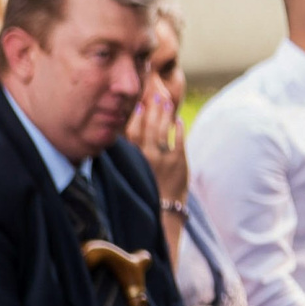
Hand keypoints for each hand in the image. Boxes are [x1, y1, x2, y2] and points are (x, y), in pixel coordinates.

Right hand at [126, 82, 187, 204]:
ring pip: (161, 129)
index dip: (134, 115)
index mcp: (131, 157)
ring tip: (165, 101)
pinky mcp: (179, 161)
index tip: (137, 103)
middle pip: (147, 125)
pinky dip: (177, 128)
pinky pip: (178, 140)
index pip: (130, 131)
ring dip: (163, 114)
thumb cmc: (146, 191)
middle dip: (151, 108)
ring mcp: (162, 157)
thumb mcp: (132, 172)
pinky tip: (177, 120)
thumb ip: (130, 154)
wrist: (162, 211)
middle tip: (155, 94)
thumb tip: (125, 136)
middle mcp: (145, 155)